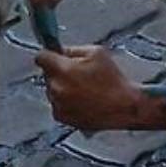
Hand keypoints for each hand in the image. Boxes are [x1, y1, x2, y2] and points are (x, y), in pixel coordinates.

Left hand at [35, 46, 165, 131]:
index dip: (49, 55)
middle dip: (59, 72)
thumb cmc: (114, 80)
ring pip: (52, 89)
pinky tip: (82, 100)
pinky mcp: (61, 117)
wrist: (124, 106)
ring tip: (84, 89)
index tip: (54, 56)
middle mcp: (56, 88)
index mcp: (63, 69)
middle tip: (78, 74)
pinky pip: (57, 104)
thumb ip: (73, 49)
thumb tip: (60, 50)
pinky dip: (65, 102)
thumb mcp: (96, 53)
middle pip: (48, 74)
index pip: (41, 57)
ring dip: (62, 87)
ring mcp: (58, 104)